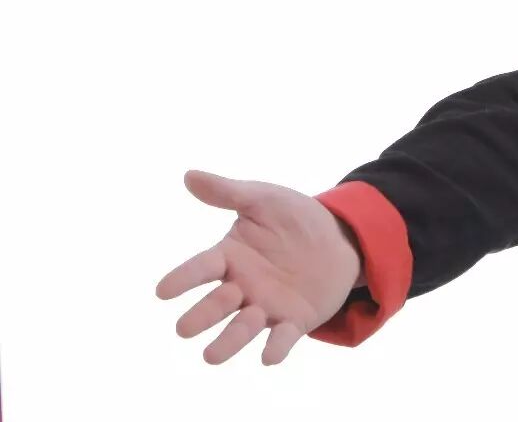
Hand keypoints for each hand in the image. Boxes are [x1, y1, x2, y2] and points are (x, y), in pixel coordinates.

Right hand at [155, 169, 363, 364]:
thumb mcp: (264, 199)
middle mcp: (242, 286)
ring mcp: (266, 306)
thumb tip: (189, 176)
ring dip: (228, 341)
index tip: (163, 291)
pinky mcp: (294, 321)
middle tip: (185, 328)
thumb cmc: (294, 218)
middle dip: (202, 316)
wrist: (341, 237)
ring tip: (210, 356)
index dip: (182, 279)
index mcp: (231, 256)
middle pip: (217, 304)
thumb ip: (229, 192)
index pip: (201, 268)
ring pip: (242, 328)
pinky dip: (275, 348)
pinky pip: (283, 338)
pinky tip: (269, 356)